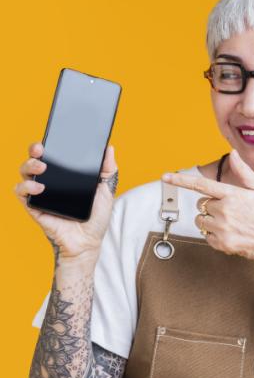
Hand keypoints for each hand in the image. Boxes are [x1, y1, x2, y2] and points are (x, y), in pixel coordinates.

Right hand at [14, 141, 118, 260]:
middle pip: (35, 159)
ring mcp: (41, 193)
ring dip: (29, 165)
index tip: (54, 135)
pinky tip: (40, 187)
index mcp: (66, 175)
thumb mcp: (106, 190)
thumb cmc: (96, 217)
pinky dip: (26, 187)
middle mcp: (51, 181)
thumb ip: (107, 170)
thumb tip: (109, 148)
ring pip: (24, 172)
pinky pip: (21, 193)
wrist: (88, 242)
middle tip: (42, 148)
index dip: (51, 142)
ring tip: (42, 167)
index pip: (54, 154)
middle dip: (35, 149)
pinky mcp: (34, 207)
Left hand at [162, 149, 253, 273]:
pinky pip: (206, 236)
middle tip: (230, 211)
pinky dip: (214, 235)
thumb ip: (244, 172)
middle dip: (211, 206)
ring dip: (210, 221)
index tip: (165, 176)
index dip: (180, 180)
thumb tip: (233, 154)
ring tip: (230, 223)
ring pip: (201, 220)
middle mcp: (224, 211)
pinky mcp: (221, 243)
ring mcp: (221, 228)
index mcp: (232, 195)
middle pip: (201, 204)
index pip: (200, 185)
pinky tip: (231, 234)